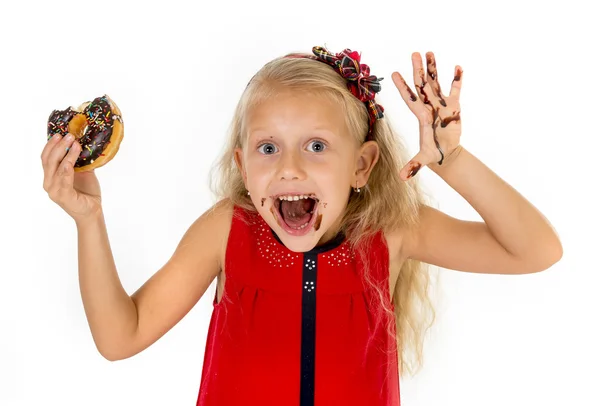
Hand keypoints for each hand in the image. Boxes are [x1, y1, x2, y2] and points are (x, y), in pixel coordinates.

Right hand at [42, 133, 102, 222]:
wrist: (92, 211)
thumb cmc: (86, 192)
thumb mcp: (84, 172)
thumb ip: (80, 160)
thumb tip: (85, 142)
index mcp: (51, 176)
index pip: (46, 158)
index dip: (51, 145)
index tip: (59, 133)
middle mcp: (49, 183)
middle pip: (48, 160)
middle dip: (58, 146)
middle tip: (69, 136)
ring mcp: (54, 190)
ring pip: (56, 168)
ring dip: (65, 154)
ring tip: (75, 143)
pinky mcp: (63, 197)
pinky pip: (63, 181)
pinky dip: (66, 170)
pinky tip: (70, 163)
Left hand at [391, 52, 462, 179]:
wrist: (446, 153)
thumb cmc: (433, 155)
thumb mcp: (424, 160)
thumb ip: (413, 166)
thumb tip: (401, 177)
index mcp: (421, 116)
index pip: (410, 99)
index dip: (402, 87)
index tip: (394, 74)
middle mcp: (429, 106)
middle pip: (422, 85)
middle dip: (418, 70)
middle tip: (414, 53)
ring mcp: (441, 104)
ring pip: (436, 82)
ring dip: (433, 68)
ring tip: (429, 52)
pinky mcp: (454, 106)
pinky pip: (455, 89)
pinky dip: (457, 79)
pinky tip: (457, 67)